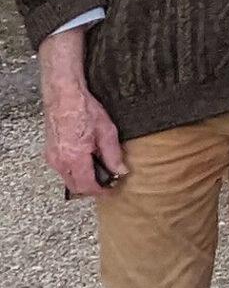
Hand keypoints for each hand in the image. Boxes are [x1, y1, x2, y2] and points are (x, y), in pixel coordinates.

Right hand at [45, 83, 124, 197]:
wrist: (65, 96)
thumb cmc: (84, 110)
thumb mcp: (107, 132)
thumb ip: (113, 155)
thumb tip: (120, 171)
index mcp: (75, 158)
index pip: (87, 186)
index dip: (101, 191)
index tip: (112, 190)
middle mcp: (60, 161)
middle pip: (75, 187)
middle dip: (91, 188)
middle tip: (107, 182)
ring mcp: (52, 157)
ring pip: (67, 179)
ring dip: (82, 179)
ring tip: (99, 170)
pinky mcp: (50, 152)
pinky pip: (62, 169)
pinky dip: (74, 170)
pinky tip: (85, 161)